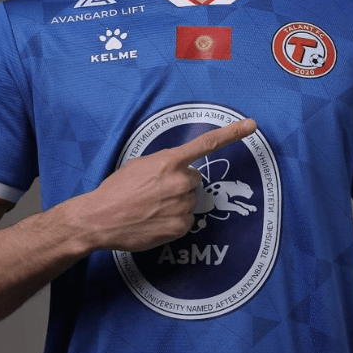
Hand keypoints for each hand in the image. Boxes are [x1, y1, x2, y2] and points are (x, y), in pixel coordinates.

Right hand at [84, 119, 256, 251]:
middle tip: (156, 191)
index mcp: (169, 161)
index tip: (252, 126)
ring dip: (176, 203)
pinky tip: (154, 220)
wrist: (100, 218)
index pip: (207, 144)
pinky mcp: (179, 226)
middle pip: (194, 180)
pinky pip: (185, 220)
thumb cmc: (116, 190)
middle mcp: (180, 181)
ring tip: (151, 207)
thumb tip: (177, 171)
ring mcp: (181, 205)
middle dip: (181, 184)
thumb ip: (164, 164)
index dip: (232, 134)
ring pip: (190, 201)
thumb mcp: (139, 166)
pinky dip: (173, 220)